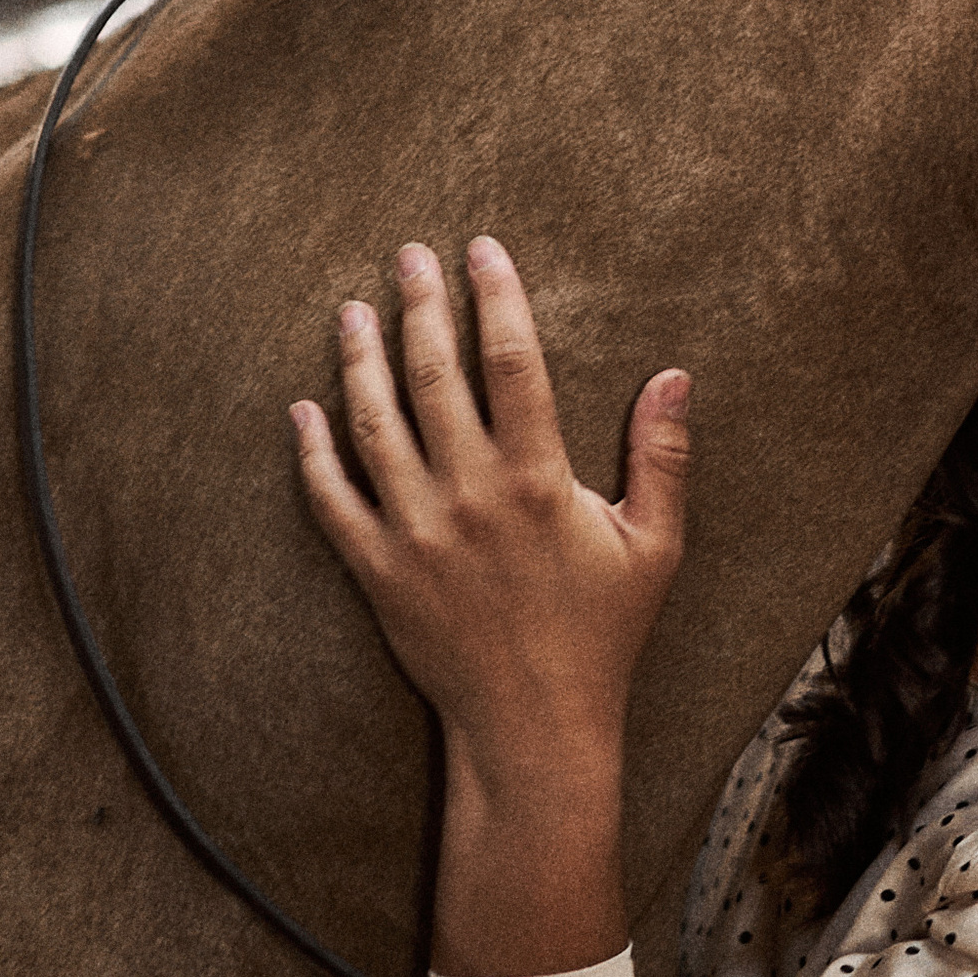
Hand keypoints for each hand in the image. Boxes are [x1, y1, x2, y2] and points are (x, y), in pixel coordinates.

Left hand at [291, 239, 688, 976]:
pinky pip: (330, 499)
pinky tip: (303, 409)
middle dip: (419, 306)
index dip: (495, 298)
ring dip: (359, 360)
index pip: (512, 363)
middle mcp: (468, 495)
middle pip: (433, 377)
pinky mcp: (377, 571)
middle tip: (409, 256)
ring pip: (372, 425)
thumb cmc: (601, 635)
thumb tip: (674, 375)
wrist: (534, 726)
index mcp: (537, 480)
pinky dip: (311, 451)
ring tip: (354, 311)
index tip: (482, 250)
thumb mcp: (654, 546)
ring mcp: (414, 532)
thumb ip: (662, 457)